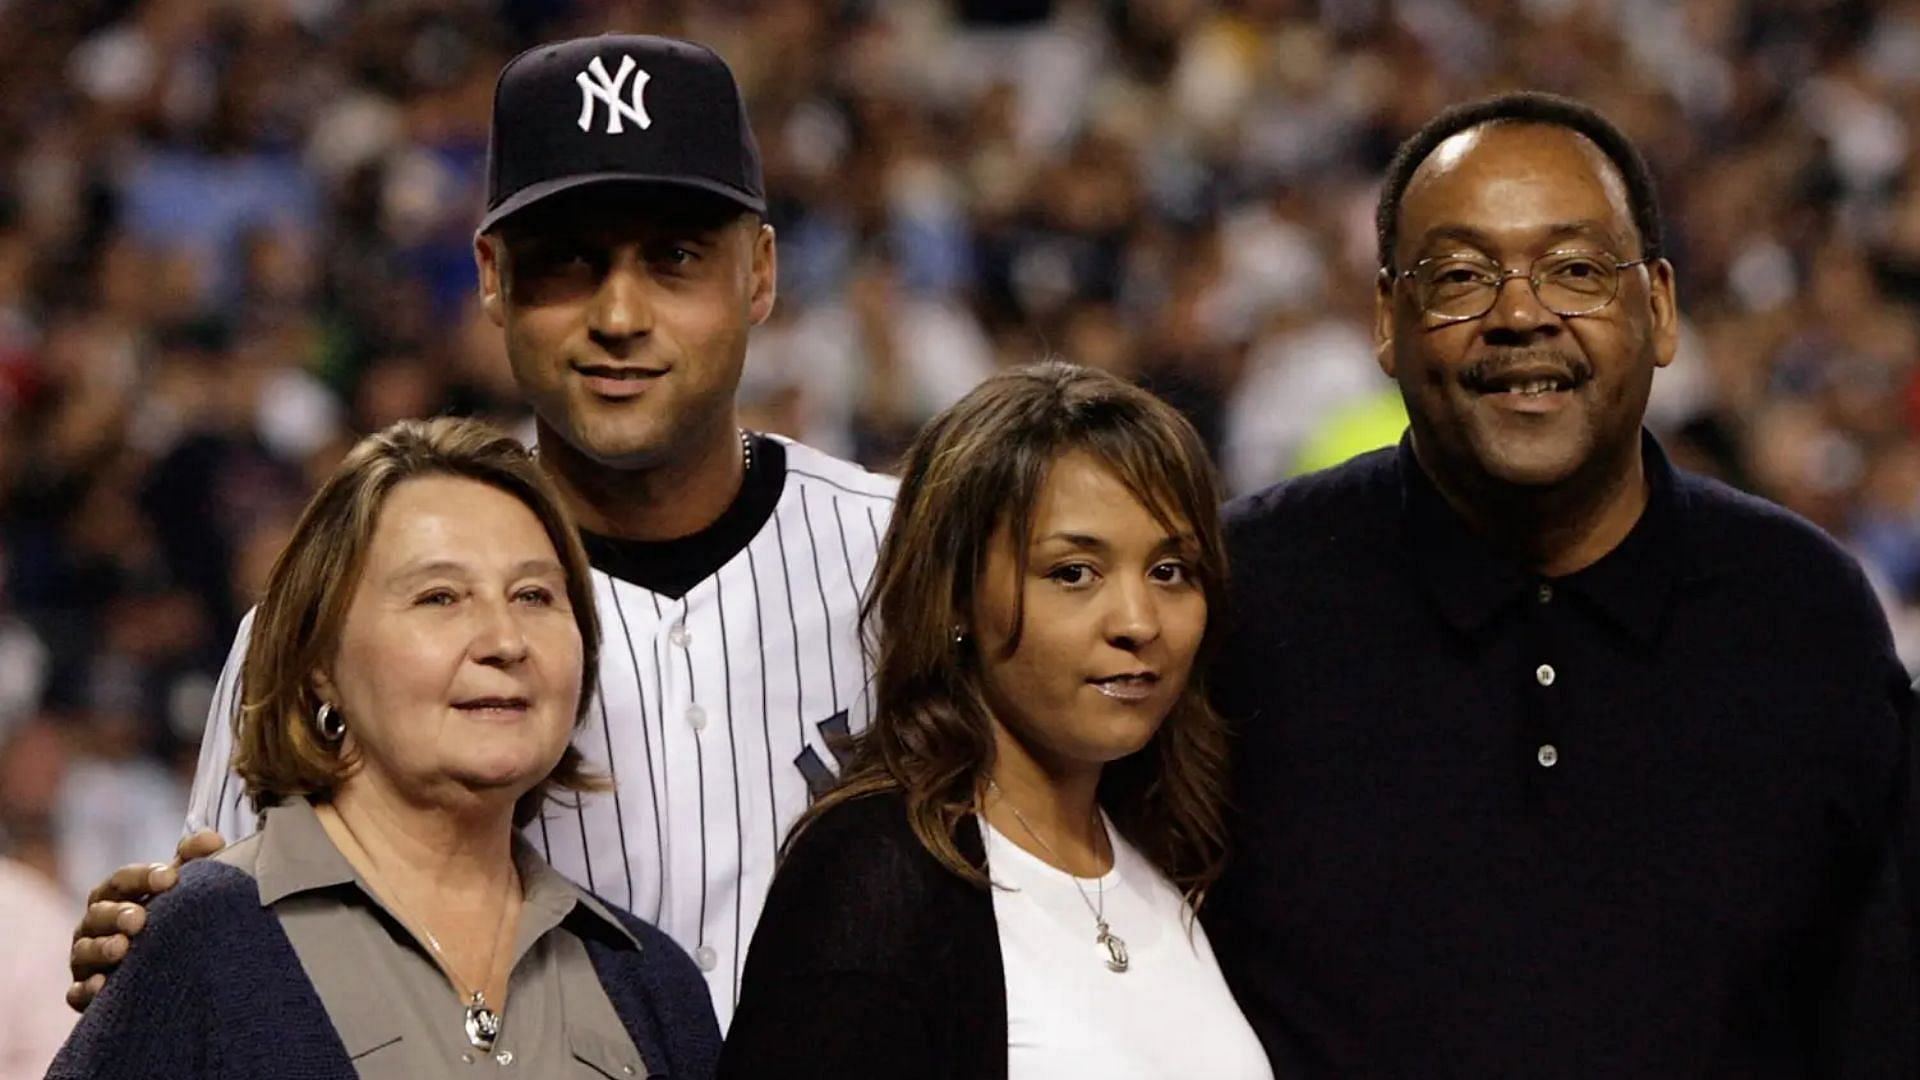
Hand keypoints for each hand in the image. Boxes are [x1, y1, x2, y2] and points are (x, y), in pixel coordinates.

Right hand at [66, 830, 224, 1011]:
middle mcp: (95, 925)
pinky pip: (77, 992)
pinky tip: (101, 987)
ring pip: (84, 951)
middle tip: (138, 919)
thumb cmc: (166, 917)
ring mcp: (86, 959)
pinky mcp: (84, 992)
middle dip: (117, 914)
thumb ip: (193, 860)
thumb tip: (214, 839)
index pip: (123, 880)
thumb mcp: (178, 887)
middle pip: (99, 914)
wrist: (162, 967)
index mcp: (115, 895)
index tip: (169, 878)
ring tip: (121, 948)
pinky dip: (87, 989)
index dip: (144, 877)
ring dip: (100, 949)